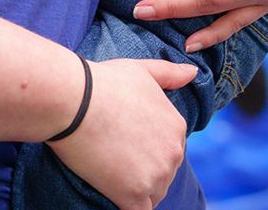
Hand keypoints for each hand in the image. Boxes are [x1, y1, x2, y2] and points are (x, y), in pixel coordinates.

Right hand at [49, 58, 193, 209]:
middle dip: (144, 170)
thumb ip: (170, 74)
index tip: (125, 142)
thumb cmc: (103, 82)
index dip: (147, 148)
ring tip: (111, 173)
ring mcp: (155, 177)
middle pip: (163, 173)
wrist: (74, 101)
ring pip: (152, 194)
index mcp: (177, 127)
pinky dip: (128, 206)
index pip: (168, 148)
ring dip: (136, 189)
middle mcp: (173, 154)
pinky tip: (114, 195)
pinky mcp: (133, 196)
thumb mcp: (142, 70)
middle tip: (115, 156)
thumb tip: (193, 72)